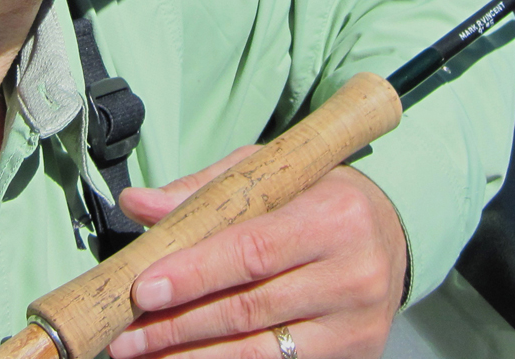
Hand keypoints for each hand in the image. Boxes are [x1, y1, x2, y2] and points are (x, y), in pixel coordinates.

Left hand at [107, 147, 407, 358]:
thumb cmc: (316, 194)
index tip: (143, 289)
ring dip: (192, 356)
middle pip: (250, 308)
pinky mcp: (354, 355)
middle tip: (125, 334)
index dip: (195, 273)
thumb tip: (136, 202)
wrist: (389, 231)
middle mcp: (352, 274)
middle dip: (179, 324)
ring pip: (261, 351)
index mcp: (333, 215)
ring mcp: (355, 324)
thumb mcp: (268, 174)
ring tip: (142, 354)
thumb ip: (202, 190)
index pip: (253, 251)